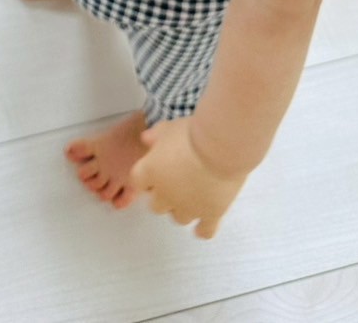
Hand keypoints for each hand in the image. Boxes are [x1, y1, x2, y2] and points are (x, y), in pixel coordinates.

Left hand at [128, 117, 249, 236]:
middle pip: (156, 206)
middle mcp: (166, 195)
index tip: (154, 170)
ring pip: (178, 218)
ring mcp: (188, 208)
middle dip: (163, 196)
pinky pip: (204, 231)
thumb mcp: (168, 127)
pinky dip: (203, 229)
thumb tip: (146, 139)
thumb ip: (155, 135)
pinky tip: (203, 225)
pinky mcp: (211, 214)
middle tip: (176, 182)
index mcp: (150, 172)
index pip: (137, 182)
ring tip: (193, 195)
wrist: (219, 147)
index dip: (146, 177)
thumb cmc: (191, 134)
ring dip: (182, 209)